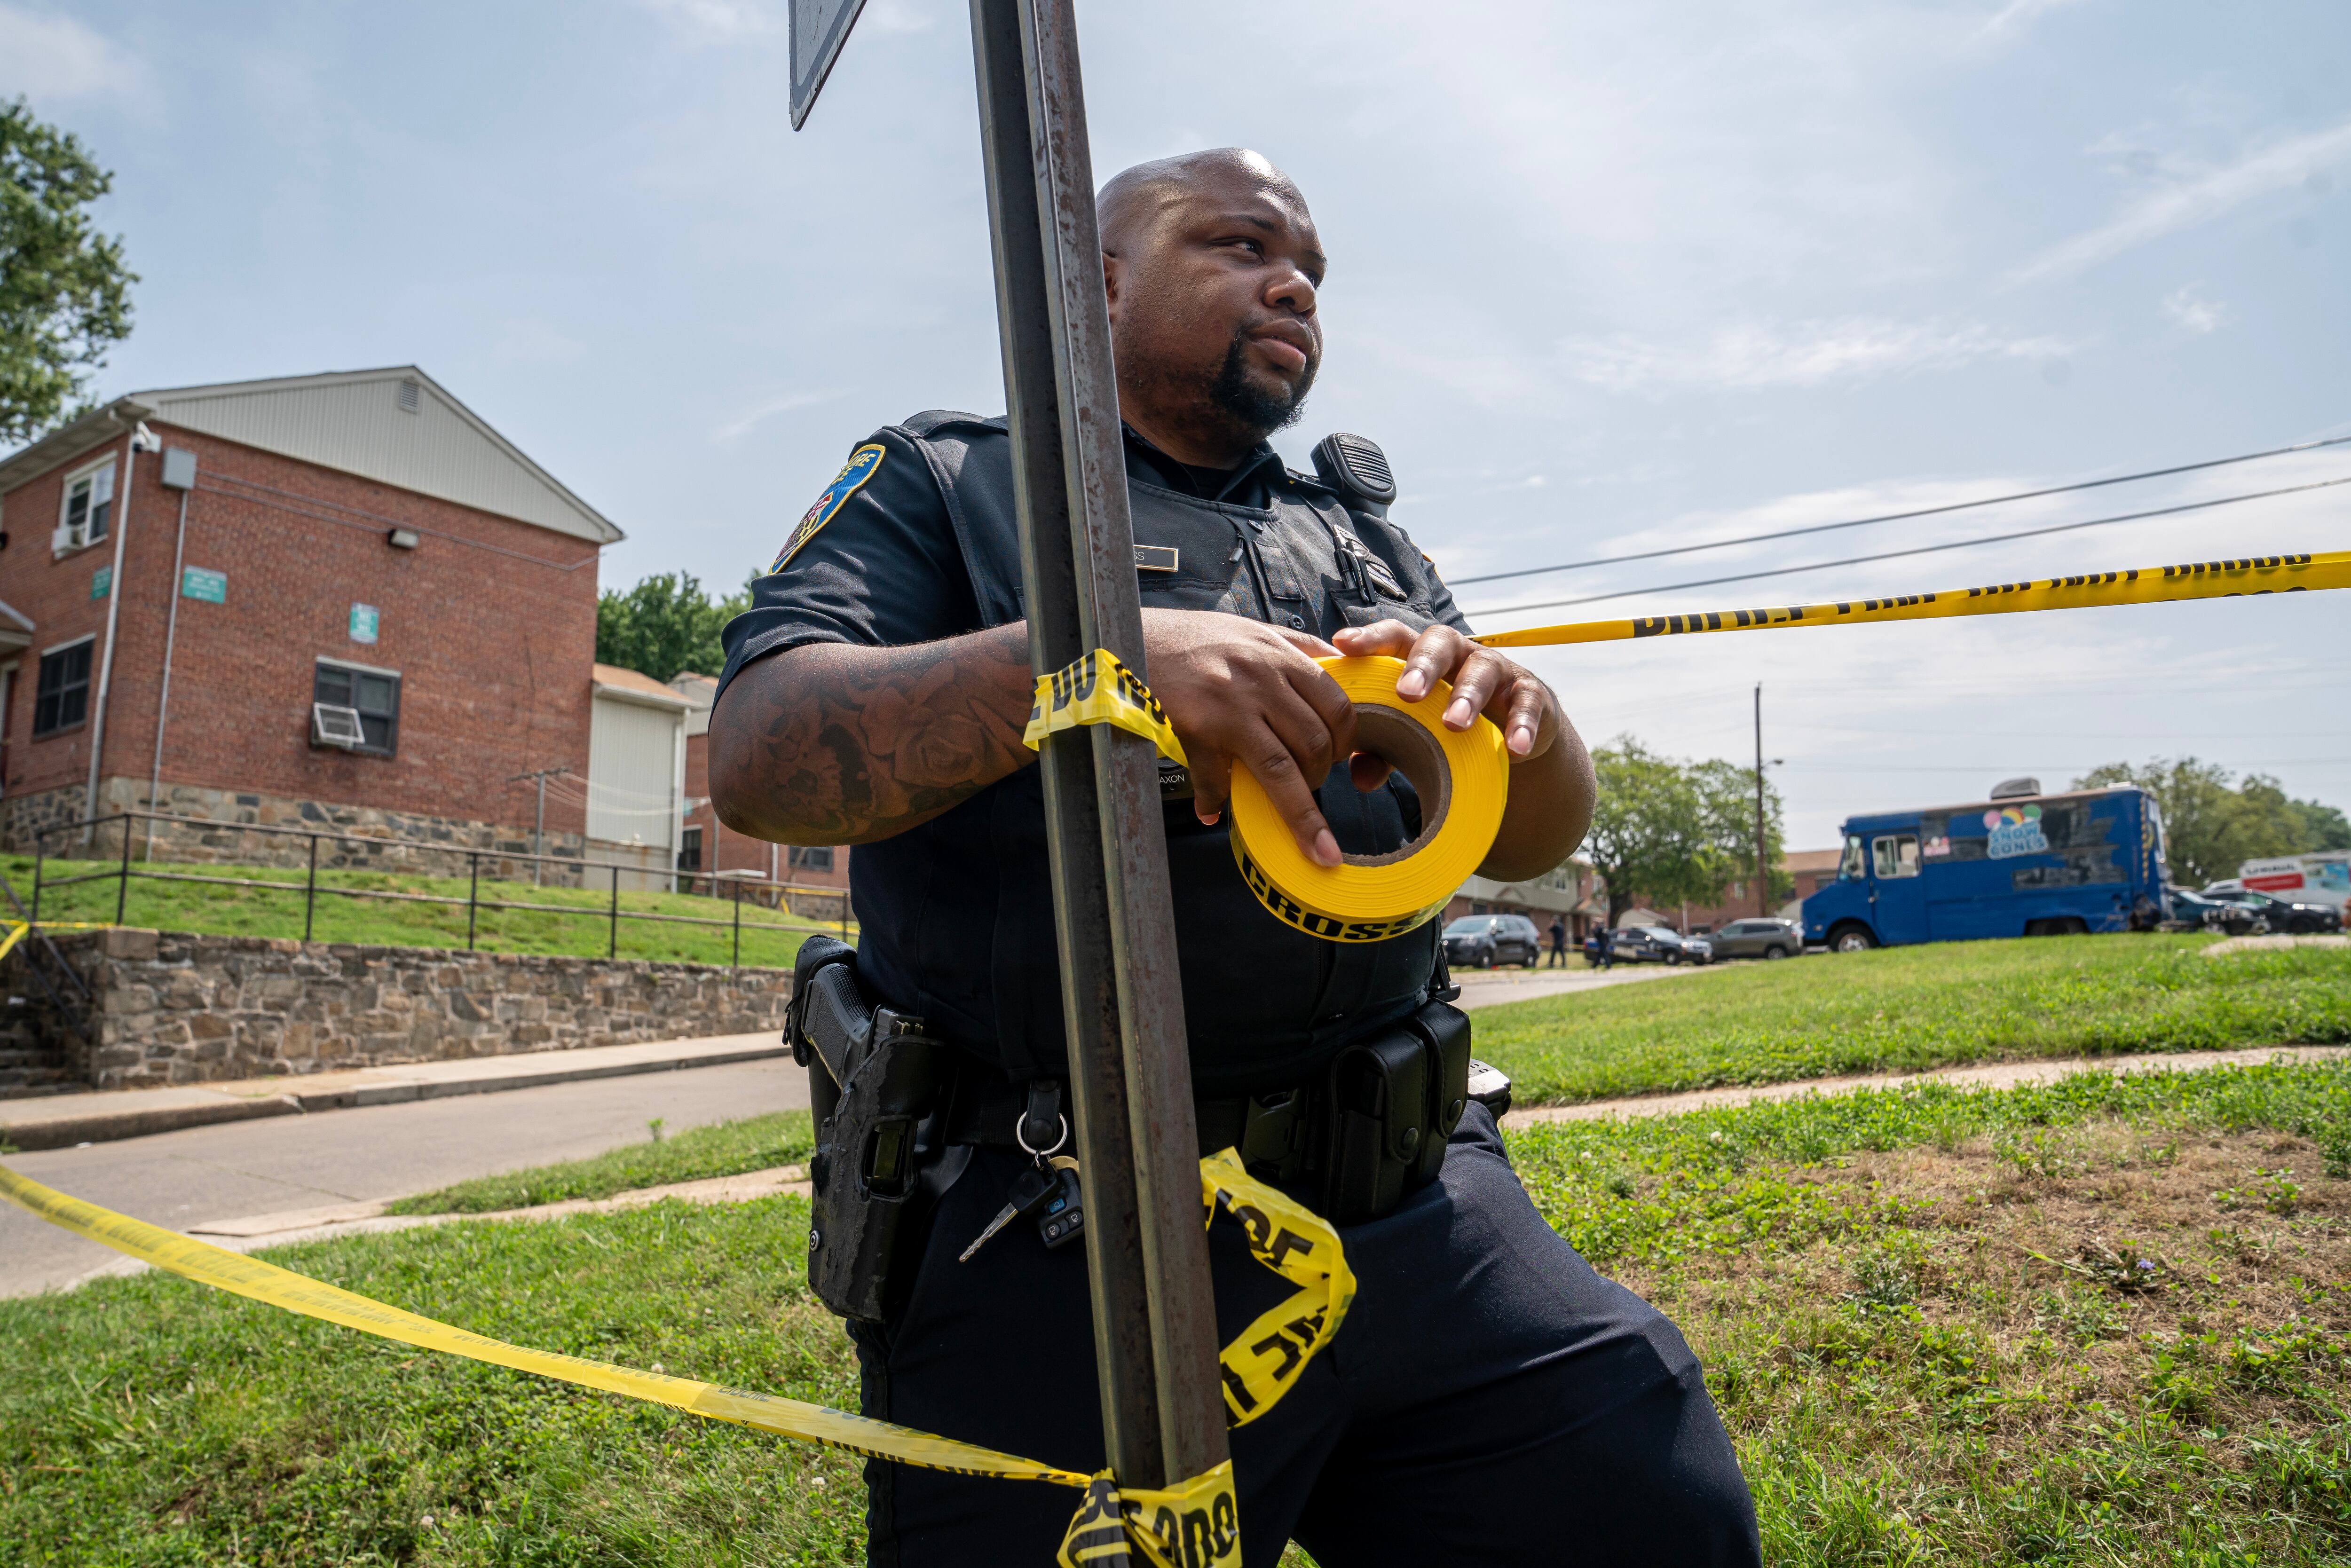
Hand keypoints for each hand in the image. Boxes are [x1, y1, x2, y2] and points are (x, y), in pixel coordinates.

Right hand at [1140, 608, 1353, 865]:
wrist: (1132, 637)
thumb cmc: (1192, 638)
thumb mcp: (1252, 630)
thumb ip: (1296, 647)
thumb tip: (1337, 661)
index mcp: (1278, 655)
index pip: (1336, 706)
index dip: (1345, 742)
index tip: (1341, 757)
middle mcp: (1259, 680)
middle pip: (1314, 743)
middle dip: (1321, 775)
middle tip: (1311, 782)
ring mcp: (1228, 708)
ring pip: (1280, 770)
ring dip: (1295, 808)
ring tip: (1297, 824)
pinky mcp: (1196, 730)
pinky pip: (1217, 782)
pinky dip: (1215, 802)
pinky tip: (1211, 809)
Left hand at [1329, 620, 1561, 764]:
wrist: (1512, 733)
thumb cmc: (1446, 724)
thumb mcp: (1414, 737)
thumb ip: (1384, 751)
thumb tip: (1360, 777)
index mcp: (1422, 657)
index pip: (1394, 637)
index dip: (1370, 638)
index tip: (1342, 644)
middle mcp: (1458, 655)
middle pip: (1439, 644)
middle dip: (1422, 666)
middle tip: (1407, 693)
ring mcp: (1496, 671)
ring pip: (1481, 671)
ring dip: (1467, 696)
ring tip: (1455, 725)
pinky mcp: (1530, 694)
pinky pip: (1528, 704)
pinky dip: (1523, 725)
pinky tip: (1516, 749)